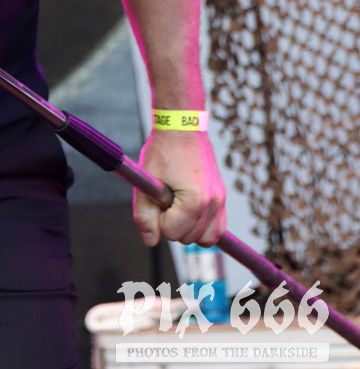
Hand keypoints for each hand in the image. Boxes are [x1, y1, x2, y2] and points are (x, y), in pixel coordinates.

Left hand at [133, 130, 225, 247]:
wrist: (182, 126)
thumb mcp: (147, 183)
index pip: (173, 233)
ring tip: (176, 205)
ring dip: (188, 229)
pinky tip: (189, 213)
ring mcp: (221, 200)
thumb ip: (145, 216)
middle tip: (166, 199)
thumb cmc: (163, 151)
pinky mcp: (223, 197)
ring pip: (206, 239)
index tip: (157, 199)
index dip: (159, 220)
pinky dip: (204, 228)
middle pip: (189, 239)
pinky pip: (218, 229)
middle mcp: (214, 203)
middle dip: (172, 224)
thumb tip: (151, 242)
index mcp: (195, 200)